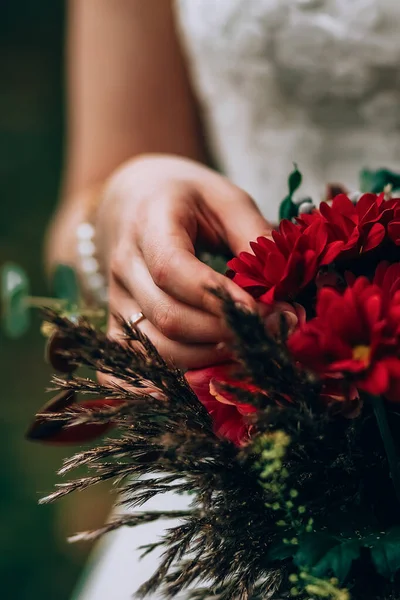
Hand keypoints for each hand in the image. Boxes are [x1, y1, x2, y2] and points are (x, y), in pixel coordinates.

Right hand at [97, 154, 271, 368]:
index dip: (218, 298)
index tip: (265, 314)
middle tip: (273, 334)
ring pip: (155, 347)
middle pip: (168, 316)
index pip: (173, 269)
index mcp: (150, 223)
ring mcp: (116, 298)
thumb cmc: (189, 199)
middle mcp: (124, 264)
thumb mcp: (226, 199)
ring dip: (208, 359)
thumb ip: (254, 237)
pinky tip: (201, 382)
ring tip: (249, 350)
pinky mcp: (116, 322)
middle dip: (225, 333)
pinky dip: (165, 382)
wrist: (138, 201)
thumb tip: (285, 292)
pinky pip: (133, 364)